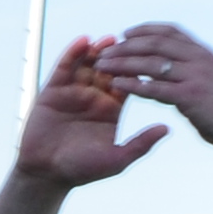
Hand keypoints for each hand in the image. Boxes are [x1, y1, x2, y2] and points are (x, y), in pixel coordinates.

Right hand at [14, 37, 168, 188]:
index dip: (138, 68)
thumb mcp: (116, 160)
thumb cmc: (81, 170)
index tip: (151, 56)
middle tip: (131, 42)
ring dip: (99, 49)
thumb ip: (140, 143)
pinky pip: (65, 67)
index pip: (129, 81)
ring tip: (109, 39)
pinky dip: (73, 52)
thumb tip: (167, 128)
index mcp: (112, 108)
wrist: (45, 173)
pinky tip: (84, 41)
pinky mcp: (53, 90)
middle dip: (120, 54)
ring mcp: (74, 91)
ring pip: (89, 63)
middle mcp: (94, 96)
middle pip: (110, 67)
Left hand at [90, 22, 212, 154]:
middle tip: (105, 50)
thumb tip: (176, 79)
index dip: (145, 30)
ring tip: (102, 66)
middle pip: (156, 43)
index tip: (125, 33)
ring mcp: (195, 76)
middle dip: (127, 45)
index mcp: (205, 54)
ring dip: (123, 62)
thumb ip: (195, 76)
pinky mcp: (190, 96)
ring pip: (151, 63)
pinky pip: (154, 87)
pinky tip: (116, 86)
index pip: (171, 32)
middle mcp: (200, 59)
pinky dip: (132, 85)